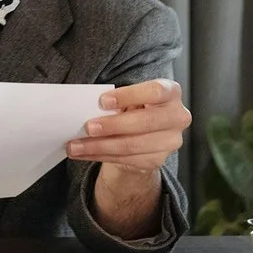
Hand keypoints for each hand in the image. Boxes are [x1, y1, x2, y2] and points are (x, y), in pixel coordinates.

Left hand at [66, 79, 190, 174]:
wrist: (143, 135)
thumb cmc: (133, 108)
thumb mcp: (128, 98)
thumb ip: (116, 101)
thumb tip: (86, 106)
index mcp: (171, 92)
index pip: (154, 92)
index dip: (128, 96)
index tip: (102, 101)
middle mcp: (177, 116)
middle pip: (144, 122)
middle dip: (112, 126)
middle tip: (87, 127)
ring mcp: (171, 141)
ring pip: (132, 145)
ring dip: (99, 146)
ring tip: (75, 145)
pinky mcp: (158, 160)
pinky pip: (126, 160)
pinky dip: (100, 156)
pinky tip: (83, 153)